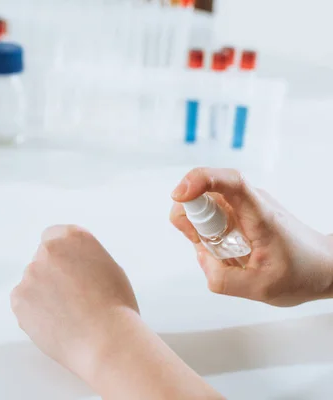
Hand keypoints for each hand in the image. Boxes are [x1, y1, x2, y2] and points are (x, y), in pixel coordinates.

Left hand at [10, 225, 137, 379]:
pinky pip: (23, 303)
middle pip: (41, 260)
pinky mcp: (19, 297)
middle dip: (51, 276)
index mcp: (73, 237)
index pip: (53, 236)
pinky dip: (33, 313)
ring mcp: (31, 273)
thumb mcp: (108, 267)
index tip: (65, 269)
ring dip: (43, 295)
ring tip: (67, 316)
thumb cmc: (116, 309)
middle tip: (69, 299)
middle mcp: (49, 250)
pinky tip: (55, 323)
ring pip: (32, 283)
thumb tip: (71, 264)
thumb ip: (83, 258)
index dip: (59, 256)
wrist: (106, 340)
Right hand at [171, 167, 332, 306]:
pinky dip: (205, 231)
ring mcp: (244, 206)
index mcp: (260, 215)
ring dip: (197, 226)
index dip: (199, 180)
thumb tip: (201, 258)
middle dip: (188, 215)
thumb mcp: (261, 289)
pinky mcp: (239, 214)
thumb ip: (223, 280)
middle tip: (199, 242)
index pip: (230, 181)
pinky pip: (211, 215)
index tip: (179, 196)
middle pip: (205, 191)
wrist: (323, 266)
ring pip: (204, 203)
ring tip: (217, 252)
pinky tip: (222, 250)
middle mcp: (250, 203)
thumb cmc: (301, 273)